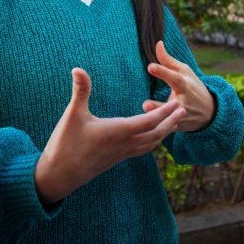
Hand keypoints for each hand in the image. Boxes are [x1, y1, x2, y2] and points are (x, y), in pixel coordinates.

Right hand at [34, 68, 185, 204]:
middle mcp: (123, 144)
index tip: (178, 102)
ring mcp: (121, 154)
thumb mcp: (72, 115)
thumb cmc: (65, 144)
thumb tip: (77, 68)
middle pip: (155, 134)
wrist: (59, 175)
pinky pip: (141, 150)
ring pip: (150, 144)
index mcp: (117, 132)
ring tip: (174, 122)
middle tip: (184, 109)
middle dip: (170, 121)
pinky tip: (150, 137)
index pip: (148, 122)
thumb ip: (80, 91)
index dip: (164, 112)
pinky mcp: (116, 159)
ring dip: (164, 132)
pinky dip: (152, 141)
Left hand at [143, 41, 214, 132]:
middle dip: (159, 104)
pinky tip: (144, 133)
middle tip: (145, 104)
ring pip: (169, 119)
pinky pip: (168, 129)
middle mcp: (184, 101)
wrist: (209, 112)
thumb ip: (168, 60)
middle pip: (172, 102)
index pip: (174, 78)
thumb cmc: (192, 86)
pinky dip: (159, 130)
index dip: (163, 72)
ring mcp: (182, 116)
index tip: (150, 66)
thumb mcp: (184, 71)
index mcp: (185, 85)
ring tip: (145, 115)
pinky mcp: (178, 127)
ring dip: (158, 119)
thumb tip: (157, 43)